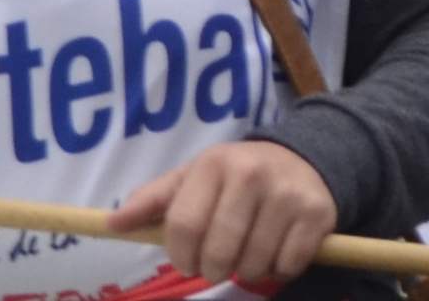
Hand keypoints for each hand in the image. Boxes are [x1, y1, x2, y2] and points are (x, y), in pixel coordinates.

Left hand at [109, 139, 337, 290]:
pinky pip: (287, 265)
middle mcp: (251, 174)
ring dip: (248, 270)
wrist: (302, 159)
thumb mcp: (193, 179)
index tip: (187, 260)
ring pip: (253, 264)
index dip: (181, 256)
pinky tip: (278, 247)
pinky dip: (279, 268)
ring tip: (251, 249)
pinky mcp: (316, 214)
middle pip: (218, 252)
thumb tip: (111, 224)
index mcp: (214, 164)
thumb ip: (152, 201)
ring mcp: (286, 194)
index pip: (183, 227)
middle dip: (214, 268)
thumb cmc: (234, 177)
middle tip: (220, 260)